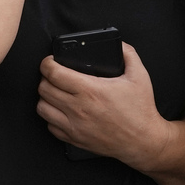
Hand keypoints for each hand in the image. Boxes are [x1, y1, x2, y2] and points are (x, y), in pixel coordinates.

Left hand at [37, 45, 170, 167]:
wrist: (143, 141)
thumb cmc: (140, 110)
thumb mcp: (139, 76)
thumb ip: (128, 54)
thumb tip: (119, 43)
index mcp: (90, 90)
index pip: (54, 73)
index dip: (47, 64)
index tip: (50, 61)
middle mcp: (78, 108)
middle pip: (44, 89)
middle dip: (45, 78)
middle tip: (54, 75)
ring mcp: (74, 126)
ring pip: (42, 108)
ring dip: (45, 97)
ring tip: (55, 92)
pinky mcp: (74, 139)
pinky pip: (50, 126)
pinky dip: (51, 117)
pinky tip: (61, 111)